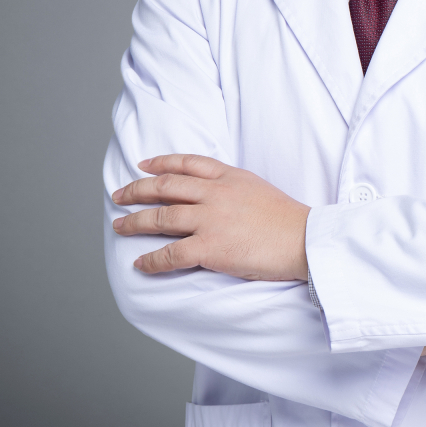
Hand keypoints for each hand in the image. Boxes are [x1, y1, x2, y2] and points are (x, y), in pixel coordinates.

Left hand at [111, 154, 309, 280]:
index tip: (143, 166)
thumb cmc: (290, 220)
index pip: (187, 163)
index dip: (160, 163)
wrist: (306, 240)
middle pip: (164, 187)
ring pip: (161, 218)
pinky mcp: (211, 248)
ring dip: (135, 222)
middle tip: (119, 195)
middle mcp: (215, 194)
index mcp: (229, 177)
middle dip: (136, 190)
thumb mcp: (259, 188)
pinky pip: (171, 254)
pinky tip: (140, 264)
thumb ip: (234, 187)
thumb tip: (214, 196)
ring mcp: (211, 220)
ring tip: (119, 226)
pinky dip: (152, 260)